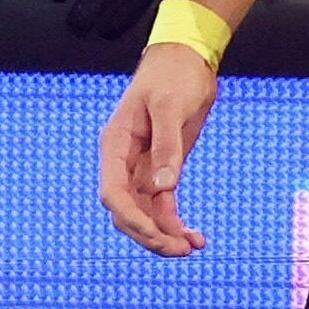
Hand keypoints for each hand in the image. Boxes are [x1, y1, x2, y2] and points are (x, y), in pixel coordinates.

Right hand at [97, 45, 219, 255]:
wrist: (187, 59)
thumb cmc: (173, 75)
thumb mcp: (170, 106)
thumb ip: (166, 148)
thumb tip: (165, 188)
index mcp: (116, 144)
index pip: (113, 192)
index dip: (131, 218)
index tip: (157, 234)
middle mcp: (124, 161)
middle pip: (126, 211)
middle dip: (149, 234)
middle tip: (179, 249)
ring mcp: (143, 168)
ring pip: (145, 214)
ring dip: (164, 234)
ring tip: (192, 247)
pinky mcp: (163, 170)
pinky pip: (163, 206)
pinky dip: (176, 223)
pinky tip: (196, 238)